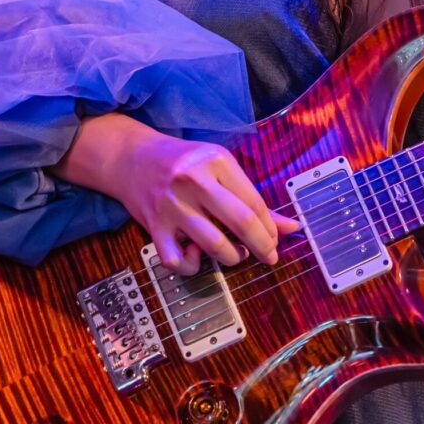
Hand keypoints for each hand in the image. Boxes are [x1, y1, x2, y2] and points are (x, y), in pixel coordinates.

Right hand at [52, 113, 298, 275]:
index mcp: (216, 161)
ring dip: (232, 257)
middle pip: (241, 222)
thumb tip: (292, 227)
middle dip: (263, 246)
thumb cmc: (185, 163)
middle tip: (269, 256)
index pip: (254, 202)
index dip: (271, 228)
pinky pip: (177, 261)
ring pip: (213, 245)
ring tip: (235, 254)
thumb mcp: (221, 169)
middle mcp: (194, 181)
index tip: (276, 241)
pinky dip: (191, 266)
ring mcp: (172, 205)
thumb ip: (253, 198)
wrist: (132, 157)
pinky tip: (197, 257)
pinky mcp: (153, 226)